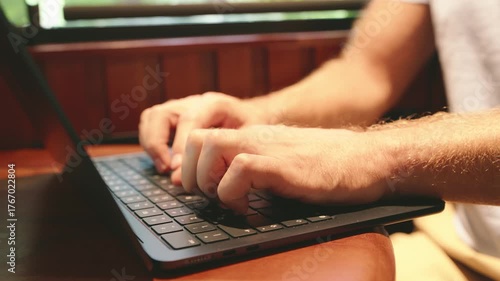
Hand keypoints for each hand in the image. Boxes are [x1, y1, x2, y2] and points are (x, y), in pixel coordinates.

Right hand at [139, 92, 269, 182]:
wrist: (257, 117)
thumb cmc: (253, 131)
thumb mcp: (246, 143)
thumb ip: (217, 159)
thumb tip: (178, 179)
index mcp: (215, 104)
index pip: (189, 120)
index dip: (179, 145)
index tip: (176, 168)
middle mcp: (195, 102)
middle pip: (162, 114)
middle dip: (158, 143)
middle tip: (167, 168)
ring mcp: (183, 107)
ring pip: (153, 116)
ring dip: (151, 142)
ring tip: (163, 166)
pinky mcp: (176, 116)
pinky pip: (152, 122)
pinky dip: (152, 141)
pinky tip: (164, 161)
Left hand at [181, 125, 392, 213]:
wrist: (365, 160)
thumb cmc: (326, 168)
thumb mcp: (280, 164)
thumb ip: (253, 170)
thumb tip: (226, 188)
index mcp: (251, 137)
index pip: (200, 138)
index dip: (190, 166)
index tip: (201, 191)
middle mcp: (253, 137)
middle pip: (196, 140)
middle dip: (192, 174)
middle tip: (210, 197)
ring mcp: (267, 148)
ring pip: (210, 149)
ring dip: (210, 182)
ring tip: (230, 202)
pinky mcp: (281, 165)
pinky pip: (240, 170)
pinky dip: (233, 194)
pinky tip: (248, 209)